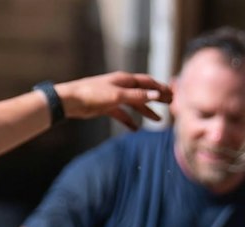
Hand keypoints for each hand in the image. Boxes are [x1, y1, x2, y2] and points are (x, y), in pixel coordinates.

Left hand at [55, 72, 170, 128]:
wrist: (70, 101)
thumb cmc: (92, 94)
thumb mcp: (117, 95)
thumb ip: (137, 96)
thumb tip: (157, 94)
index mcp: (124, 80)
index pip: (148, 82)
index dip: (161, 88)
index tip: (173, 94)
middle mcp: (121, 86)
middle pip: (143, 92)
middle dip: (157, 99)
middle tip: (171, 105)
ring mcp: (114, 97)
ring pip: (134, 104)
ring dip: (146, 111)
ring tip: (158, 120)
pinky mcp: (107, 107)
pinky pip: (122, 114)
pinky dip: (129, 121)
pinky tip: (135, 129)